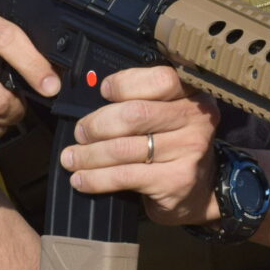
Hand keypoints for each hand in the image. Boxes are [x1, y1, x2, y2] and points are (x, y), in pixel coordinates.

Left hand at [62, 66, 220, 224]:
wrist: (197, 190)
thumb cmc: (172, 145)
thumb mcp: (165, 114)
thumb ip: (140, 100)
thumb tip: (91, 95)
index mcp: (193, 95)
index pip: (160, 80)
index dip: (126, 84)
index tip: (104, 91)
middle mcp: (196, 120)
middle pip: (135, 114)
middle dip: (98, 124)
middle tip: (80, 133)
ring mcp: (189, 151)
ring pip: (124, 148)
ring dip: (89, 155)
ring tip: (72, 158)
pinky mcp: (176, 181)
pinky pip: (124, 176)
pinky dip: (96, 178)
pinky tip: (82, 180)